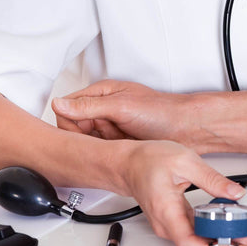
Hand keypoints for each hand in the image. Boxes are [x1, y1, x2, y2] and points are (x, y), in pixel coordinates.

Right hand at [52, 80, 197, 144]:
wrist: (188, 128)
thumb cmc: (162, 111)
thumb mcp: (122, 107)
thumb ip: (89, 106)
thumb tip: (59, 104)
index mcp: (101, 93)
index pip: (66, 109)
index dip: (71, 124)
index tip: (84, 134)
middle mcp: (104, 108)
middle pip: (74, 127)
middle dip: (88, 137)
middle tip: (105, 140)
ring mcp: (111, 125)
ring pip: (88, 140)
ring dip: (99, 145)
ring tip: (118, 144)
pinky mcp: (119, 140)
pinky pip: (102, 149)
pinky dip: (109, 152)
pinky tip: (121, 152)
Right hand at [115, 139, 246, 245]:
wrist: (129, 163)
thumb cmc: (148, 160)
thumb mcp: (185, 161)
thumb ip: (212, 179)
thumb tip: (236, 193)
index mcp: (167, 211)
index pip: (190, 244)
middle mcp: (169, 225)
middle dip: (237, 243)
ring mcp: (174, 225)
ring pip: (205, 241)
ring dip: (234, 238)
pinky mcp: (180, 221)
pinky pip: (203, 232)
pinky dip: (224, 230)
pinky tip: (242, 225)